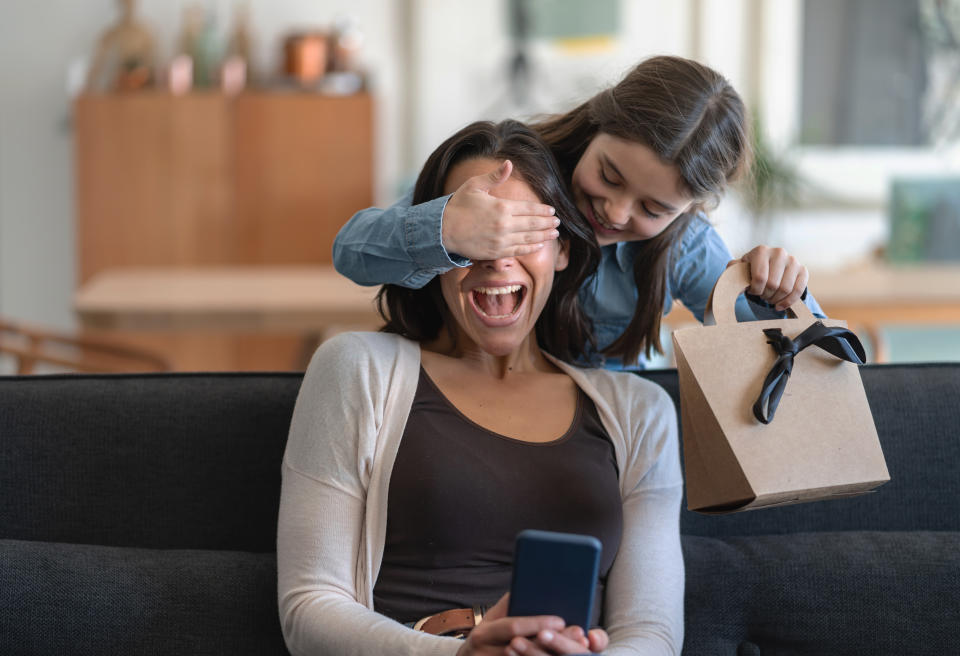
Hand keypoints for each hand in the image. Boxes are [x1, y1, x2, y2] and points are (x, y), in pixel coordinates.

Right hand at [442, 160, 559, 260]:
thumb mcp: (474, 186)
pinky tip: (539, 245)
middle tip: (558, 222)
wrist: (442, 230)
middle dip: (547, 223)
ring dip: (544, 235)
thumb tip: (509, 163)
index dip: (542, 210)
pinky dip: (530, 248)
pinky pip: (518, 250)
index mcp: (501, 206)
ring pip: (528, 238)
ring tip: (554, 234)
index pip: (529, 208)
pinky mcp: (496, 252)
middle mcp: (504, 224)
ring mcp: (501, 240)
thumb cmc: (458, 206)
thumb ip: (494, 176)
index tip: (552, 210)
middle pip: (533, 223)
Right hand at [456, 594, 607, 655]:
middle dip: (553, 641)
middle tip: (578, 635)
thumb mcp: (493, 617)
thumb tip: (531, 582)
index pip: (514, 627)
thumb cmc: (489, 633)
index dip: (538, 624)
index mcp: (485, 632)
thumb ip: (510, 603)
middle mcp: (484, 652)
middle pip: (524, 648)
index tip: (560, 620)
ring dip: (552, 655)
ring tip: (578, 650)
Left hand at [736, 245, 809, 311]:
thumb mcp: (738, 269)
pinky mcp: (803, 270)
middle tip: (761, 296)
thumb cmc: (750, 270)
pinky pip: (798, 290)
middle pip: (773, 285)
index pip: (760, 278)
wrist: (767, 267)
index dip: (755, 290)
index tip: (752, 291)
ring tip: (769, 298)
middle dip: (765, 295)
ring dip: (775, 299)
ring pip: (786, 289)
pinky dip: (788, 302)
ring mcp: (793, 260)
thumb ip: (732, 273)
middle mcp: (779, 252)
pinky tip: (780, 305)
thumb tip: (732, 280)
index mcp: (761, 251)